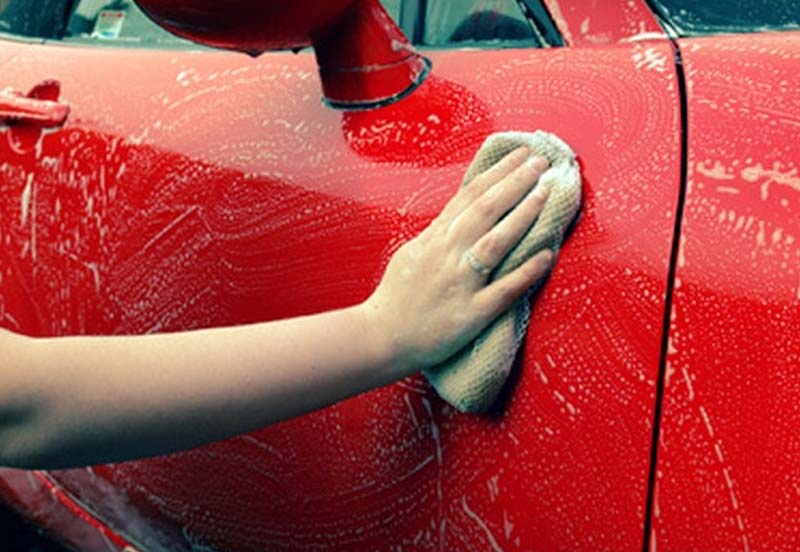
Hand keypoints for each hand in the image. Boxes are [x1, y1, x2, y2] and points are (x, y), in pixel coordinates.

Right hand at [363, 147, 553, 374]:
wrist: (382, 336)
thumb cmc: (398, 296)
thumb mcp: (413, 252)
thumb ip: (439, 231)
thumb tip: (462, 208)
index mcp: (435, 238)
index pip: (469, 195)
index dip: (498, 172)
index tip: (520, 154)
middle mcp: (448, 255)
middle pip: (485, 209)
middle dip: (515, 181)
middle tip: (540, 161)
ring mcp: (461, 283)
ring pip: (495, 242)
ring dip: (522, 215)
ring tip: (545, 192)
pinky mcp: (471, 314)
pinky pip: (504, 290)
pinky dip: (526, 271)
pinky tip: (547, 254)